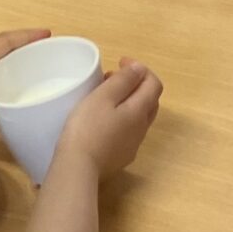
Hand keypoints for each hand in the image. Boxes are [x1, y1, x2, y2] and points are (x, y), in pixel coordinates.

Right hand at [55, 58, 162, 175]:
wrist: (78, 168)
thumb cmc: (87, 127)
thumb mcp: (103, 97)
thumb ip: (124, 80)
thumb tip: (140, 69)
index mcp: (140, 111)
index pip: (154, 84)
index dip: (141, 69)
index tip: (119, 62)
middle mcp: (142, 128)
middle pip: (149, 101)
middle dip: (135, 85)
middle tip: (111, 78)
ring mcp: (132, 145)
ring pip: (139, 117)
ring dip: (128, 102)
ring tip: (104, 98)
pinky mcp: (121, 157)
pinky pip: (128, 132)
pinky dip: (121, 119)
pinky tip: (102, 122)